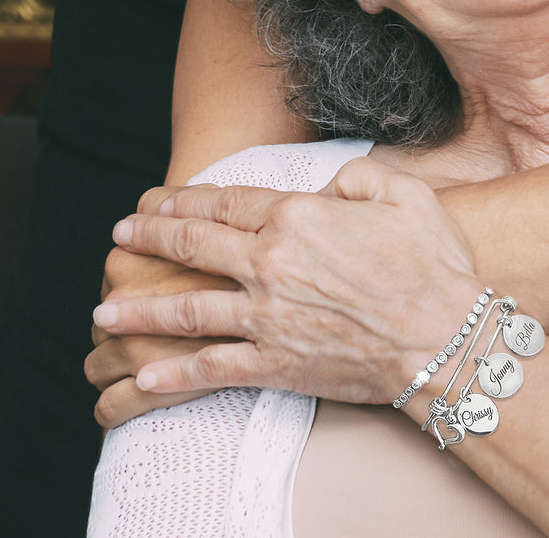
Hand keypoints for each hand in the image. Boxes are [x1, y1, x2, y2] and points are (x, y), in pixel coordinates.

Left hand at [92, 158, 479, 403]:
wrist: (443, 339)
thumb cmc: (431, 265)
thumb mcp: (406, 193)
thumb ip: (358, 175)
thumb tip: (327, 187)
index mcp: (299, 217)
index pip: (227, 201)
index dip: (187, 198)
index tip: (159, 199)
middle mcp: (271, 263)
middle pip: (195, 244)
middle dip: (151, 237)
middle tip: (120, 235)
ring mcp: (267, 316)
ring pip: (189, 308)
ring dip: (141, 309)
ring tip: (105, 310)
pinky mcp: (275, 362)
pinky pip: (212, 367)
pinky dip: (174, 371)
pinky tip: (144, 373)